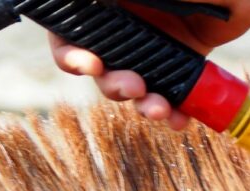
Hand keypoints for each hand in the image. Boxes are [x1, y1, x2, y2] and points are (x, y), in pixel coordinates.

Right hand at [50, 0, 249, 128]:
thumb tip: (98, 4)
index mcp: (112, 3)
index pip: (70, 32)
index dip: (71, 55)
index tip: (92, 65)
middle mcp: (126, 26)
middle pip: (98, 66)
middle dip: (113, 85)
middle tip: (135, 88)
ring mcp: (151, 47)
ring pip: (131, 87)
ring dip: (141, 105)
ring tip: (159, 111)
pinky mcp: (178, 65)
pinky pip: (165, 95)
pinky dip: (171, 111)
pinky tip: (179, 119)